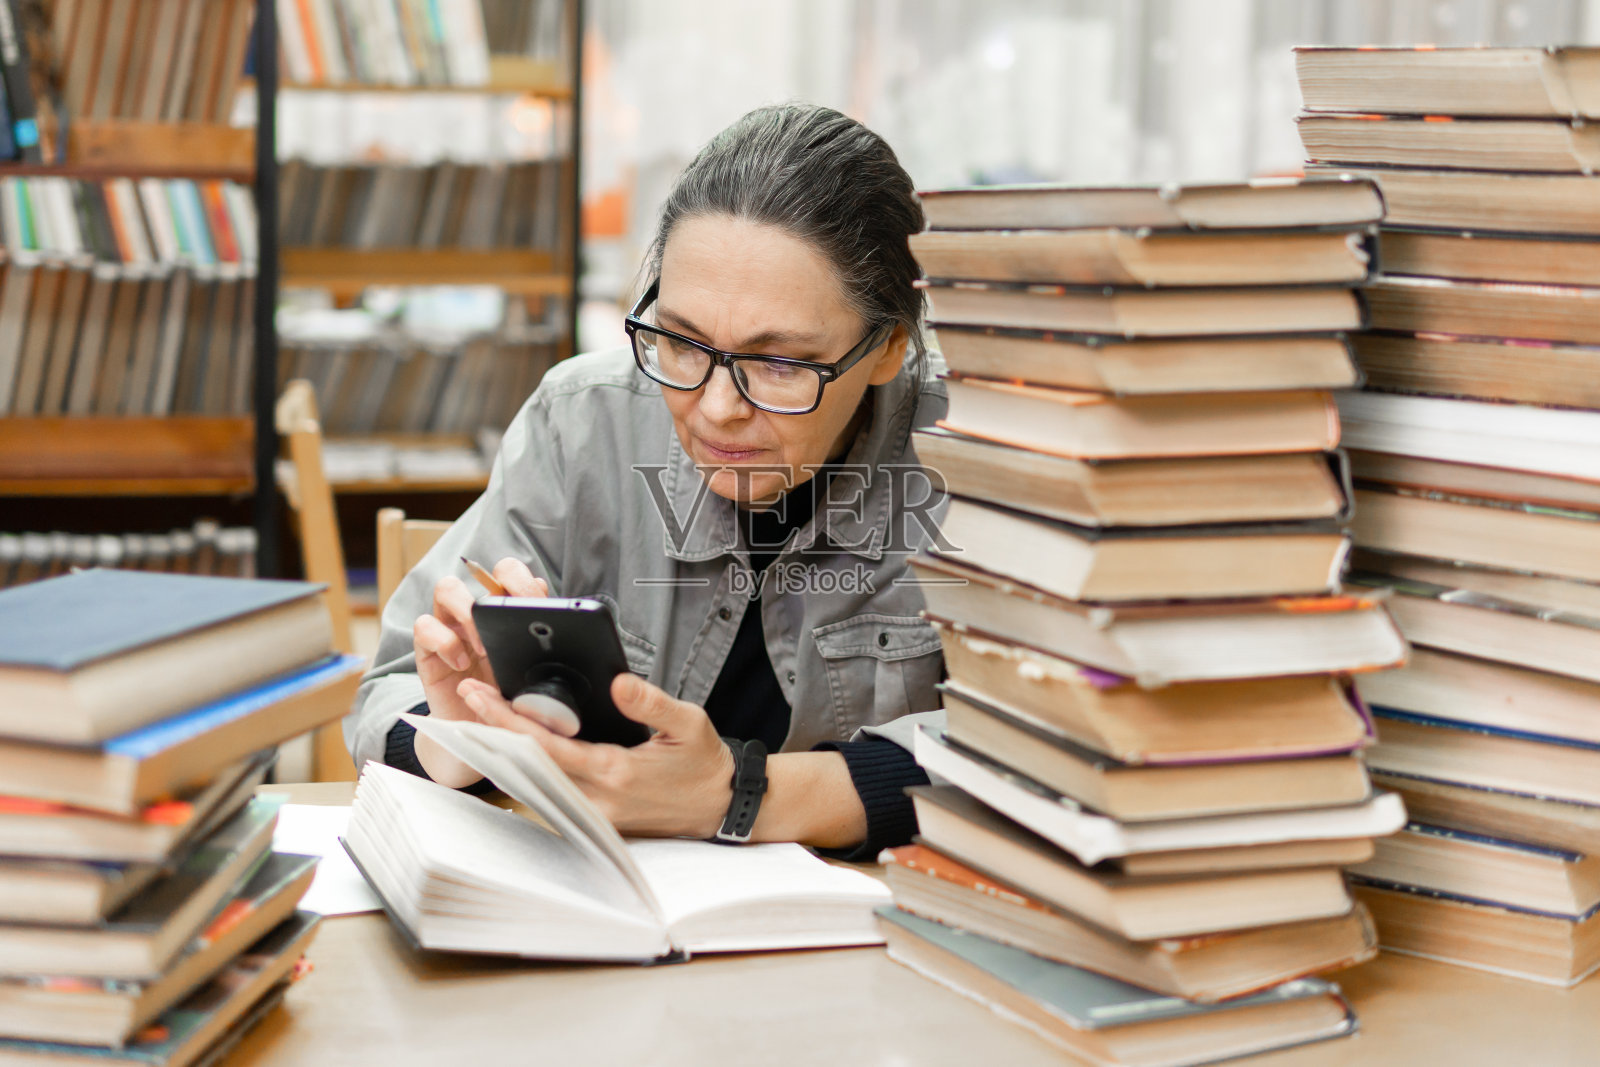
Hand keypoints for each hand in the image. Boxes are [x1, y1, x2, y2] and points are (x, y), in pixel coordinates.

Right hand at [411, 558, 546, 786]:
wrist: (481, 733)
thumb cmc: (511, 700)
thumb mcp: (534, 676)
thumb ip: (544, 652)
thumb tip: (565, 632)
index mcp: (504, 613)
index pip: (511, 575)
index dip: (524, 582)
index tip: (539, 605)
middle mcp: (476, 612)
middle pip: (480, 571)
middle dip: (496, 585)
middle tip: (508, 616)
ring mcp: (449, 627)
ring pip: (446, 588)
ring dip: (466, 610)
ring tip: (483, 644)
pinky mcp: (427, 650)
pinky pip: (424, 626)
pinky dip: (444, 641)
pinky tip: (462, 663)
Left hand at [455, 673, 735, 837]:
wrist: (722, 806)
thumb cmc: (705, 764)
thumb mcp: (689, 722)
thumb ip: (651, 703)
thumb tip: (617, 683)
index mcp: (617, 773)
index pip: (547, 747)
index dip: (509, 720)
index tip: (481, 695)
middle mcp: (598, 801)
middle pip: (529, 765)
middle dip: (496, 729)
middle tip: (470, 695)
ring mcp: (595, 816)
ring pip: (537, 782)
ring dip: (509, 749)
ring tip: (484, 714)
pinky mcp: (597, 821)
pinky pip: (554, 793)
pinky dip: (532, 767)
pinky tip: (518, 745)